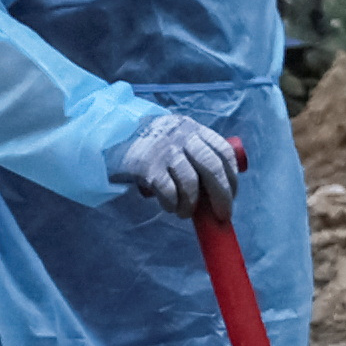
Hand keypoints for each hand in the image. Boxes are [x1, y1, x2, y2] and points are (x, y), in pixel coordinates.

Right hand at [112, 110, 243, 215]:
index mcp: (194, 129)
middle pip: (212, 168)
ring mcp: (164, 149)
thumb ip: (198, 155)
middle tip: (222, 215)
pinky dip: (172, 204)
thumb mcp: (178, 140)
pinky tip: (169, 206)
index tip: (232, 195)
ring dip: (191, 205)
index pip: (223, 152)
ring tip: (185, 212)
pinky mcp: (147, 165)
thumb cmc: (154, 147)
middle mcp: (182, 136)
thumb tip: (221, 192)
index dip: (232, 177)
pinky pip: (168, 191)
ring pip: (190, 183)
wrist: (113, 137)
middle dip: (222, 196)